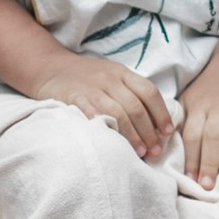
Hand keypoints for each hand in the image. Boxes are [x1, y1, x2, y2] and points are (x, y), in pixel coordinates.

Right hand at [29, 47, 174, 160]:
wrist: (50, 67)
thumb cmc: (86, 77)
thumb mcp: (112, 76)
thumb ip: (130, 93)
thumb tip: (155, 122)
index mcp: (123, 73)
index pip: (149, 92)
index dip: (161, 113)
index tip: (168, 133)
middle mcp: (110, 78)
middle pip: (136, 106)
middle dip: (149, 131)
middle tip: (155, 151)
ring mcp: (91, 87)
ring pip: (117, 112)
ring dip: (131, 134)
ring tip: (139, 152)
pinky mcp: (74, 95)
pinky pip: (90, 111)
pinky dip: (102, 124)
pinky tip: (110, 140)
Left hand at [179, 53, 218, 183]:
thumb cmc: (208, 90)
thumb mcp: (188, 100)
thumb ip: (180, 123)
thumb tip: (166, 151)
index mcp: (199, 107)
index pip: (192, 135)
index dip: (190, 158)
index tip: (191, 180)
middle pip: (213, 134)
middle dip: (209, 160)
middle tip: (208, 184)